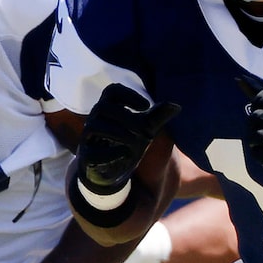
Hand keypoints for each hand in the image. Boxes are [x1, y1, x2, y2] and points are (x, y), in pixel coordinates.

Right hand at [73, 86, 177, 210]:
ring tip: (138, 142)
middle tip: (146, 129)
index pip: (111, 91)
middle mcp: (95, 121)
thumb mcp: (146, 130)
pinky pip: (93, 152)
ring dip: (120, 133)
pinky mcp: (87, 158)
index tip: (146, 106)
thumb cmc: (128, 143)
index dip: (128, 95)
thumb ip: (157, 118)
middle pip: (103, 107)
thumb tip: (176, 106)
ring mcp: (89, 139)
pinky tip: (127, 155)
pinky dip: (112, 153)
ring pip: (95, 126)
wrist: (112, 171)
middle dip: (126, 116)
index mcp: (109, 109)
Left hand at [242, 84, 262, 185]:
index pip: (262, 97)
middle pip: (255, 117)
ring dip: (253, 139)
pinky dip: (258, 153)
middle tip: (258, 128)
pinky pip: (259, 154)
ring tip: (262, 141)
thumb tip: (240, 79)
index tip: (261, 110)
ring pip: (255, 135)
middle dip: (252, 123)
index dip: (256, 104)